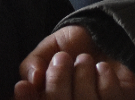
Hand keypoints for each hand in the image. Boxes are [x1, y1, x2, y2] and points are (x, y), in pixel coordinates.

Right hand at [14, 26, 134, 99]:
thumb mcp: (46, 50)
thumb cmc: (70, 50)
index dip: (28, 98)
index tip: (23, 86)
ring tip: (83, 60)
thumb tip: (33, 79)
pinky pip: (110, 97)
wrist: (101, 40)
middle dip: (58, 81)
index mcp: (49, 97)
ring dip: (83, 76)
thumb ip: (34, 63)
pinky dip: (104, 78)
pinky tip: (102, 69)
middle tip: (62, 58)